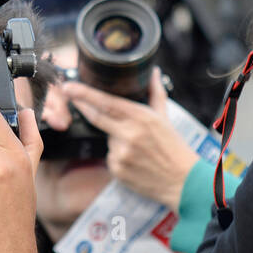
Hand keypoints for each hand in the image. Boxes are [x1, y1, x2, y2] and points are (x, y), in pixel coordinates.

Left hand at [61, 68, 198, 210]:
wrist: (182, 180)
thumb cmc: (174, 147)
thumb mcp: (165, 117)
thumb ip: (155, 92)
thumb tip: (152, 72)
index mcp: (141, 117)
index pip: (106, 102)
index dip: (85, 94)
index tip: (70, 86)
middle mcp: (129, 134)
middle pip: (96, 117)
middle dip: (81, 105)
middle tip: (70, 96)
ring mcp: (121, 153)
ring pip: (106, 139)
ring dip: (113, 137)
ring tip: (135, 145)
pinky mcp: (117, 169)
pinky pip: (109, 157)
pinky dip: (116, 154)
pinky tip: (133, 159)